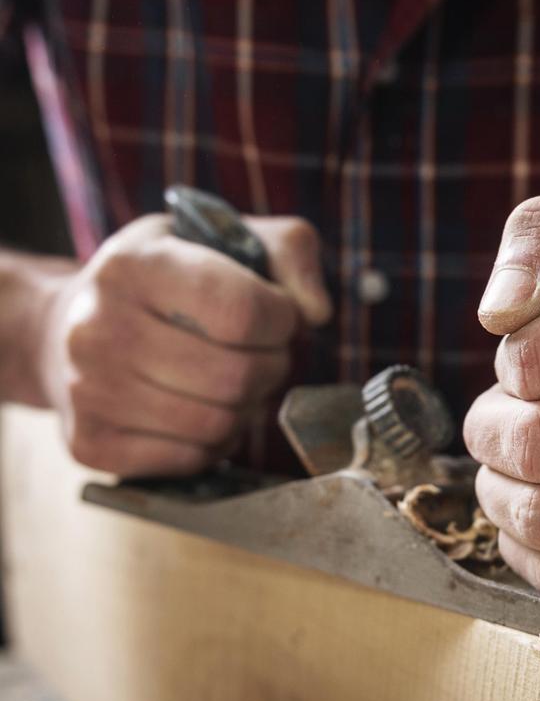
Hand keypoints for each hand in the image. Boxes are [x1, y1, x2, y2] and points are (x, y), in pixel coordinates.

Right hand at [36, 213, 330, 475]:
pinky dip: (213, 444)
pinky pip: (192, 460)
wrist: (61, 332)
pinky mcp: (91, 444)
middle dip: (270, 368)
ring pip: (217, 425)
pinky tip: (199, 414)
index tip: (277, 316)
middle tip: (260, 355)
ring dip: (245, 409)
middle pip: (236, 376)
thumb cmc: (160, 286)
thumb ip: (289, 252)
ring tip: (231, 384)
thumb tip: (316, 312)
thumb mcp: (221, 240)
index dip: (282, 320)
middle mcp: (98, 327)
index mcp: (133, 266)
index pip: (242, 311)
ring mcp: (88, 391)